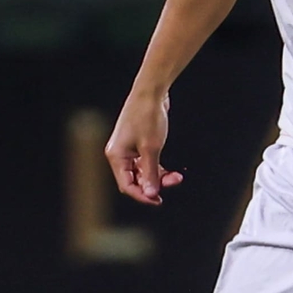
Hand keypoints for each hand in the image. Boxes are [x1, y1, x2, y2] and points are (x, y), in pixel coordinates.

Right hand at [105, 87, 184, 204]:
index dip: (142, 195)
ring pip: (143, 173)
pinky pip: (147, 163)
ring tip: (177, 177)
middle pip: (135, 180)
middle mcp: (119, 155)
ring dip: (159, 177)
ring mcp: (128, 149)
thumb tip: (151, 194)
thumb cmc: (147, 117)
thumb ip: (151, 173)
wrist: (152, 92)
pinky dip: (159, 168)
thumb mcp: (151, 148)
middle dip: (154, 184)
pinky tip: (172, 172)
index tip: (158, 200)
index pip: (126, 186)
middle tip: (173, 182)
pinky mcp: (138, 144)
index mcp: (116, 157)